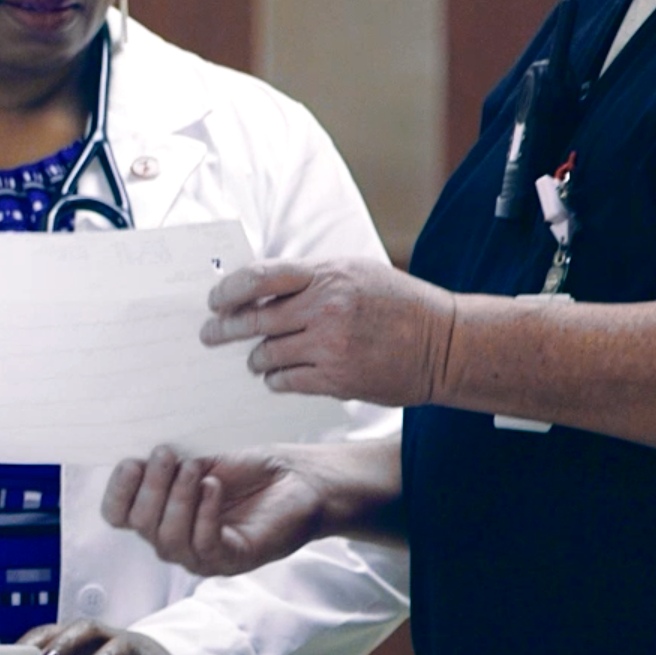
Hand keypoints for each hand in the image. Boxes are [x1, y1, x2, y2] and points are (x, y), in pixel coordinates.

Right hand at [101, 445, 329, 576]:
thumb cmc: (248, 469)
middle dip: (151, 487)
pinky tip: (214, 487)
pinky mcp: (232, 560)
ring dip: (177, 499)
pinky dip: (205, 514)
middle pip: (140, 525)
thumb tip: (132, 453)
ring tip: (195, 470)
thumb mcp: (197, 458)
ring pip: (168, 539)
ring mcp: (202, 555)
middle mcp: (174, 538)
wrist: (298, 479)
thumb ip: (164, 462)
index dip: (117, 491)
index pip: (117, 515)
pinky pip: (205, 546)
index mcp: (159, 512)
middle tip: (168, 455)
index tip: (132, 462)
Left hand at [202, 257, 457, 406]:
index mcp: (327, 275)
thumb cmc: (399, 304)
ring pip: (267, 354)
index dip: (228, 290)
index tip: (214, 301)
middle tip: (209, 336)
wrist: (446, 344)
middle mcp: (326, 308)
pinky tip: (278, 377)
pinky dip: (276, 380)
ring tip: (255, 360)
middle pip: (254, 319)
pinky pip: (286, 381)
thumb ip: (310, 277)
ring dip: (256, 359)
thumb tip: (259, 286)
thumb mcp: (355, 273)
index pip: (259, 277)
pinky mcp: (337, 379)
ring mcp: (331, 345)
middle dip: (224, 329)